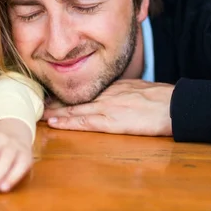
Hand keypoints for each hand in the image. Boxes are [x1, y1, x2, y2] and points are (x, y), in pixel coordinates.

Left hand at [43, 79, 173, 135]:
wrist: (175, 105)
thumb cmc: (162, 99)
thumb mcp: (139, 90)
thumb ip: (124, 93)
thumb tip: (117, 98)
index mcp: (114, 88)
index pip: (85, 91)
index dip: (66, 95)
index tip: (51, 96)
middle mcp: (106, 95)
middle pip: (75, 99)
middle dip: (54, 102)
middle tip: (36, 103)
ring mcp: (107, 107)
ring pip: (74, 110)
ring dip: (54, 112)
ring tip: (38, 113)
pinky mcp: (111, 121)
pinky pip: (84, 122)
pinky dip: (67, 122)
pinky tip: (55, 123)